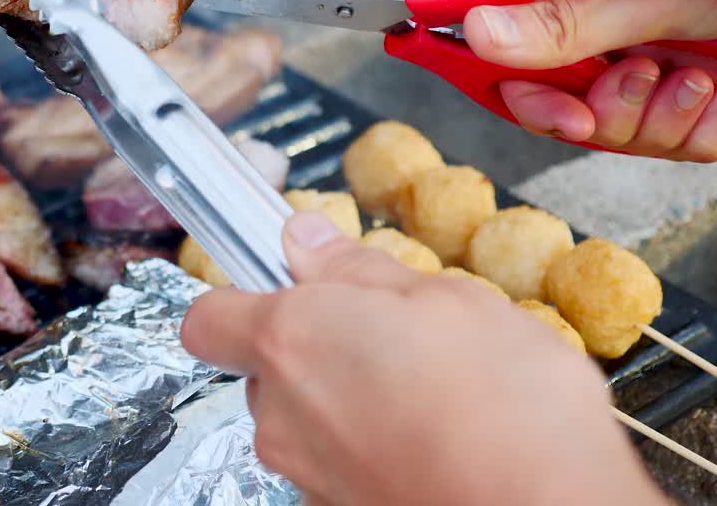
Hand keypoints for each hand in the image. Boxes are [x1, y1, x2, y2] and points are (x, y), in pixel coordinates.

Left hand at [180, 211, 669, 505]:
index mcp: (291, 340)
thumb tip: (307, 240)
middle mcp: (280, 415)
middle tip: (392, 336)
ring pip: (306, 421)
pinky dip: (372, 451)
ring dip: (350, 402)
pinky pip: (338, 467)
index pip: (208, 318)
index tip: (288, 286)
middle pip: (267, 371)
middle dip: (317, 350)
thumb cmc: (508, 407)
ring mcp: (307, 476)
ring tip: (430, 394)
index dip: (242, 299)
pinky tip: (434, 442)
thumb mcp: (449, 299)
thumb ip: (360, 269)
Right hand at [462, 0, 716, 161]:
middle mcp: (602, 13)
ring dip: (661, 120)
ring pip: (617, 129)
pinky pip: (671, 139)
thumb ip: (565, 20)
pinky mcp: (690, 83)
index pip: (506, 48)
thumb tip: (470, 30)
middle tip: (644, 82)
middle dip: (606, 112)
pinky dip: (699, 130)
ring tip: (702, 81)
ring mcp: (647, 49)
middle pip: (561, 102)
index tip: (564, 113)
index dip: (529, 93)